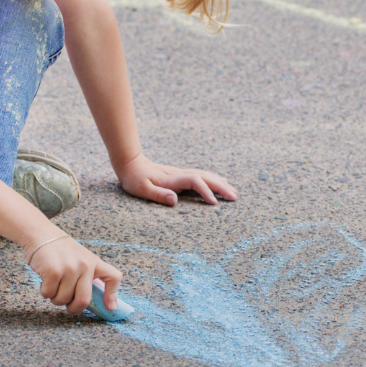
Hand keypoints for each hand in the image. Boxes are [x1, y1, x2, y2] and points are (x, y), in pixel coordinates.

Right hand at [25, 234, 122, 313]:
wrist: (40, 233)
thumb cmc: (59, 249)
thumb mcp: (80, 258)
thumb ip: (87, 275)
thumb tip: (92, 299)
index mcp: (94, 262)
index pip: (113, 277)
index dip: (112, 294)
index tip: (110, 307)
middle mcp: (85, 265)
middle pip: (83, 300)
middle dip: (73, 308)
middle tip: (67, 304)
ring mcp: (70, 269)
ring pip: (63, 299)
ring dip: (55, 298)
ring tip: (53, 284)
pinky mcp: (53, 272)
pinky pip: (49, 294)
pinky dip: (44, 292)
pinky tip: (44, 280)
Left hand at [116, 153, 237, 206]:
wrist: (130, 163)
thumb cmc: (135, 179)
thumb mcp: (142, 189)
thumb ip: (159, 194)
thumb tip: (175, 200)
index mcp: (173, 179)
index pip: (195, 182)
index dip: (206, 191)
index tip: (214, 203)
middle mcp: (180, 174)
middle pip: (205, 177)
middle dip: (221, 187)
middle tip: (235, 197)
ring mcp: (181, 173)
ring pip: (205, 175)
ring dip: (220, 182)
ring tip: (233, 191)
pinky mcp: (181, 174)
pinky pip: (201, 175)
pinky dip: (213, 178)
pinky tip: (220, 181)